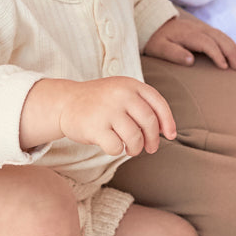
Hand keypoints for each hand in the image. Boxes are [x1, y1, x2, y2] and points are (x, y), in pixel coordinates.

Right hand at [55, 77, 176, 157]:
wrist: (65, 102)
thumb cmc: (99, 101)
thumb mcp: (122, 92)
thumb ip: (143, 105)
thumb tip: (166, 130)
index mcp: (130, 84)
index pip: (158, 104)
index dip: (168, 122)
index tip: (170, 136)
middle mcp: (121, 94)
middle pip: (149, 123)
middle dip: (153, 140)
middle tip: (150, 148)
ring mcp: (107, 110)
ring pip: (135, 138)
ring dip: (136, 148)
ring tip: (131, 149)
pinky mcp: (95, 127)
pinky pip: (116, 147)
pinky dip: (117, 150)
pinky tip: (112, 145)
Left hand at [144, 14, 235, 69]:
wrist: (152, 23)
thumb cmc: (155, 40)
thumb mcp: (159, 49)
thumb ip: (174, 54)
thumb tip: (191, 60)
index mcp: (188, 34)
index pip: (207, 43)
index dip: (217, 54)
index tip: (224, 67)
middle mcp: (198, 28)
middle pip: (219, 38)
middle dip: (231, 53)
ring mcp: (202, 28)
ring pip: (223, 36)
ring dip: (234, 49)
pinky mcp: (204, 29)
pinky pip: (221, 36)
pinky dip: (231, 44)